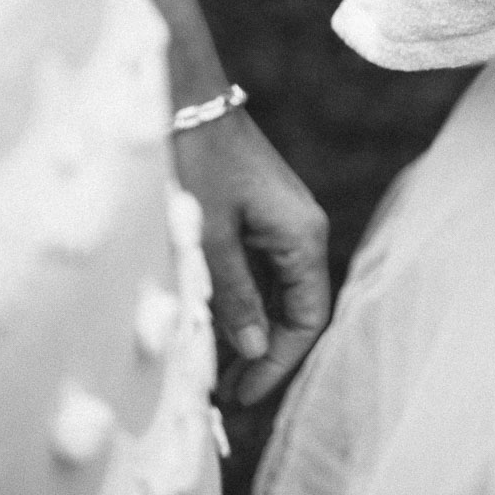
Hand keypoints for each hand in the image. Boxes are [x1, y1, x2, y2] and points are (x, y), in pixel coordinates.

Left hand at [171, 110, 330, 406]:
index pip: (308, 317)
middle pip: (297, 310)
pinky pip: (262, 273)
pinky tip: (214, 329)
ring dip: (251, 336)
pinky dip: (243, 306)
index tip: (242, 397)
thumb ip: (235, 295)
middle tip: (225, 397)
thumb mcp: (208, 237)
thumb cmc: (197, 160)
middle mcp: (304, 231)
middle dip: (265, 357)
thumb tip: (255, 351)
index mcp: (304, 236)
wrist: (186, 97)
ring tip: (216, 374)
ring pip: (278, 294)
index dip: (280, 363)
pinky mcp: (260, 216)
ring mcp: (283, 223)